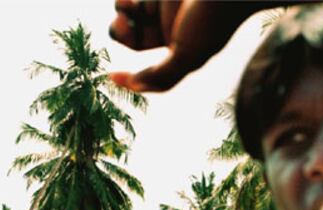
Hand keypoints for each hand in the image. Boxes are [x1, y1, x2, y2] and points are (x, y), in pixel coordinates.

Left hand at [109, 0, 253, 91]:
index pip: (149, 72)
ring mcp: (162, 5)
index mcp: (178, 53)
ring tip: (126, 4)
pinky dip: (125, 0)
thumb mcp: (188, 55)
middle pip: (130, 38)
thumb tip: (135, 87)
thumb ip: (162, 76)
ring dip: (120, 10)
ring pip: (128, 12)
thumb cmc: (210, 19)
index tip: (111, 75)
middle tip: (122, 23)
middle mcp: (167, 30)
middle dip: (120, 32)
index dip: (128, 78)